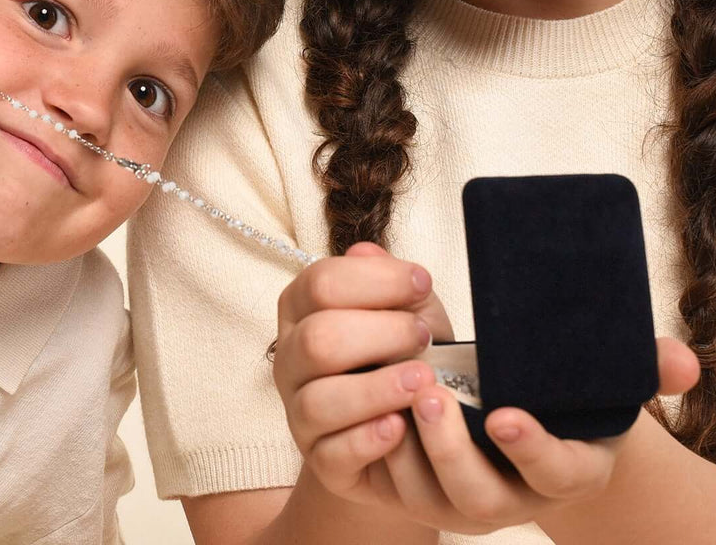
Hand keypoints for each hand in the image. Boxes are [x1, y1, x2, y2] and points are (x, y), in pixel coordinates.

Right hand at [273, 243, 453, 500]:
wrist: (411, 424)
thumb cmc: (405, 354)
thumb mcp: (408, 310)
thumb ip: (390, 281)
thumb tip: (367, 252)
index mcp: (304, 308)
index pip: (321, 282)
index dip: (376, 280)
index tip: (422, 283)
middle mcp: (291, 358)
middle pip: (318, 339)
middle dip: (380, 333)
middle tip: (424, 337)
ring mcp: (299, 413)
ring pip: (318, 401)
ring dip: (377, 389)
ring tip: (423, 381)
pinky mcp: (320, 462)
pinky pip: (332, 454)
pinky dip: (368, 439)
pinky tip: (399, 427)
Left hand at [358, 337, 699, 534]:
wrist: (524, 419)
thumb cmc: (566, 397)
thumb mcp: (604, 383)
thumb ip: (642, 368)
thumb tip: (682, 361)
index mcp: (565, 470)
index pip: (555, 474)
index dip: (532, 449)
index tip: (503, 414)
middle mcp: (513, 498)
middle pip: (477, 496)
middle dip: (451, 448)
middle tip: (430, 391)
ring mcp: (462, 500)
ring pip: (426, 496)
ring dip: (406, 448)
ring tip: (393, 391)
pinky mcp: (420, 492)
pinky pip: (391, 488)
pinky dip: (376, 449)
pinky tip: (369, 402)